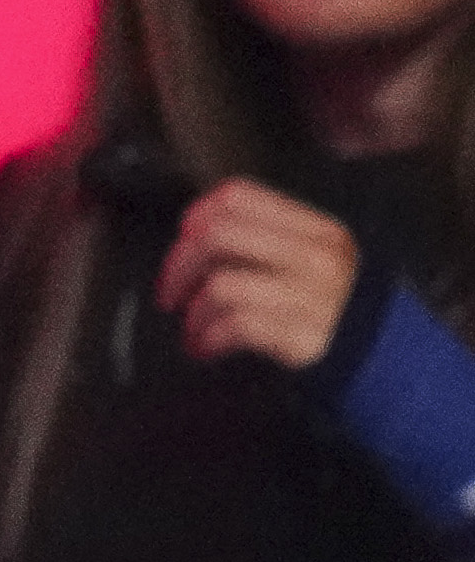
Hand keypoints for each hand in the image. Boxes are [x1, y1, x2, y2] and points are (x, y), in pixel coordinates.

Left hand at [156, 176, 359, 369]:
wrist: (392, 365)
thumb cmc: (339, 312)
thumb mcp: (318, 262)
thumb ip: (269, 241)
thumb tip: (198, 236)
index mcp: (315, 230)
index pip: (239, 196)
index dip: (198, 214)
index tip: (184, 239)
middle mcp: (314, 257)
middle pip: (218, 237)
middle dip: (179, 265)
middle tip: (170, 292)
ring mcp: (311, 297)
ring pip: (222, 285)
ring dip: (193, 312)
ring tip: (193, 329)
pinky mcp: (303, 337)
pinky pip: (235, 326)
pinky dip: (208, 337)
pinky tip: (205, 348)